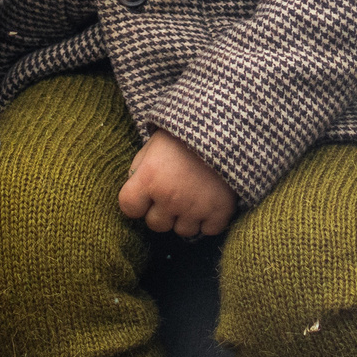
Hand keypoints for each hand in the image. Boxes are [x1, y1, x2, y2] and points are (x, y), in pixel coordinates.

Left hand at [118, 132, 237, 237]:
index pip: (128, 208)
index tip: (146, 195)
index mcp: (149, 178)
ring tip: (194, 195)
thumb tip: (137, 192)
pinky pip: (208, 230)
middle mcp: (169, 197)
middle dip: (162, 212)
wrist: (228, 125)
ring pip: (183, 231)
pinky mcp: (220, 212)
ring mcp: (195, 207)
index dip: (136, 202)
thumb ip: (139, 169)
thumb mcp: (154, 144)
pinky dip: (210, 220)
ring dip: (186, 217)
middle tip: (174, 192)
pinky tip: (210, 202)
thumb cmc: (185, 134)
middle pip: (155, 224)